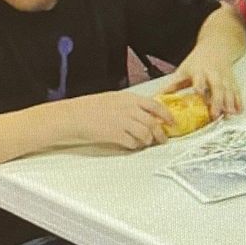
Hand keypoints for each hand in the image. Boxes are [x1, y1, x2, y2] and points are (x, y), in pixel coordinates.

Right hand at [55, 90, 171, 149]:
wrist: (73, 116)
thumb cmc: (89, 107)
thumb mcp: (113, 99)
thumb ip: (130, 105)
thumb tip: (145, 114)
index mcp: (129, 98)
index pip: (155, 105)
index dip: (167, 115)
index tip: (172, 122)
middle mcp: (129, 109)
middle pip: (153, 123)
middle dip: (160, 133)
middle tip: (162, 139)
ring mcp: (123, 122)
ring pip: (145, 134)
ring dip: (147, 141)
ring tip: (145, 143)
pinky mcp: (116, 135)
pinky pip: (133, 143)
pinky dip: (135, 146)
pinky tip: (132, 145)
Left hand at [167, 44, 241, 119]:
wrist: (217, 46)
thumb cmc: (198, 60)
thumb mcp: (184, 69)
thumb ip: (173, 85)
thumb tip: (157, 98)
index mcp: (200, 71)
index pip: (199, 79)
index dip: (200, 86)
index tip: (199, 94)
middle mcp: (214, 74)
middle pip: (217, 87)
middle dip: (217, 101)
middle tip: (216, 114)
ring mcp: (225, 78)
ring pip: (229, 91)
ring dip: (230, 103)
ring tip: (229, 114)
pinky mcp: (232, 81)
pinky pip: (237, 92)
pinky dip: (239, 102)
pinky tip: (239, 110)